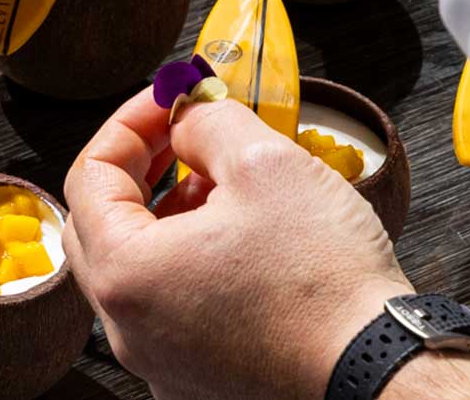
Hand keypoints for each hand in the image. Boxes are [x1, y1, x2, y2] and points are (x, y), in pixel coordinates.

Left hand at [62, 92, 411, 397]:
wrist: (379, 370)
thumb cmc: (325, 279)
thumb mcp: (265, 162)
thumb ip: (207, 121)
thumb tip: (186, 114)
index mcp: (126, 274)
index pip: (90, 175)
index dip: (131, 122)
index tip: (173, 98)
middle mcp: (127, 329)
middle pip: (103, 225)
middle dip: (141, 167)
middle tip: (185, 132)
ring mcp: (160, 361)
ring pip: (139, 270)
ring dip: (167, 215)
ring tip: (222, 184)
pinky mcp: (195, 379)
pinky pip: (171, 309)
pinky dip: (190, 263)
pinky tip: (240, 241)